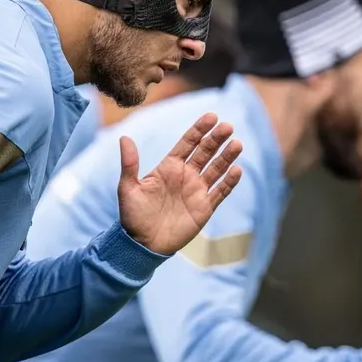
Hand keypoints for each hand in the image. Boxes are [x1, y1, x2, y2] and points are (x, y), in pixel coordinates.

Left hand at [117, 113, 242, 254]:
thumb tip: (124, 138)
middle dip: (216, 139)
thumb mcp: (128, 188)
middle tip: (228, 127)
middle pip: (205, 152)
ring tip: (237, 144)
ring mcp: (197, 191)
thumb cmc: (133, 216)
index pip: (188, 143)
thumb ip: (129, 164)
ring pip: (216, 169)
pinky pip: (220, 192)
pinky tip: (237, 170)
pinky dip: (229, 182)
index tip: (211, 116)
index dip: (199, 129)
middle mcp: (186, 175)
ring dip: (227, 157)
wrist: (142, 245)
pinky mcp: (205, 208)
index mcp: (169, 167)